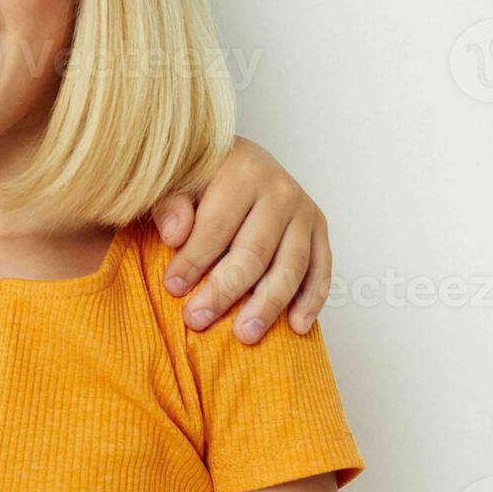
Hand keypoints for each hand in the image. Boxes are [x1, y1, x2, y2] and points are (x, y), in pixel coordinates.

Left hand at [151, 137, 330, 343]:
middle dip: (224, 290)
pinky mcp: (319, 228)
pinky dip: (312, 299)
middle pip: (254, 252)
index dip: (193, 261)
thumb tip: (175, 237)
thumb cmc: (199, 173)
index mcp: (242, 170)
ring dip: (267, 305)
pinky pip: (321, 269)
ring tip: (244, 335)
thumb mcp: (176, 179)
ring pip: (290, 266)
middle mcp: (280, 189)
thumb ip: (170, 205)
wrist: (234, 156)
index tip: (173, 288)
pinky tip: (297, 326)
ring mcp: (304, 210)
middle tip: (198, 320)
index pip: (216, 227)